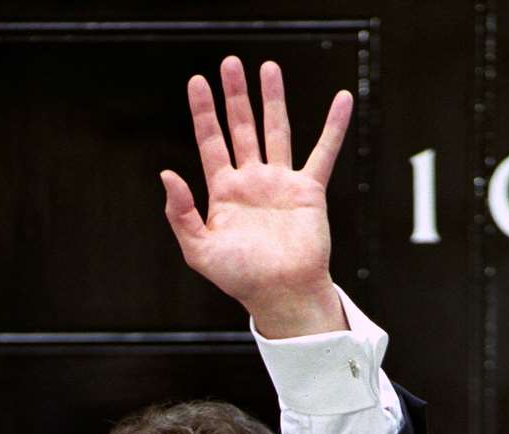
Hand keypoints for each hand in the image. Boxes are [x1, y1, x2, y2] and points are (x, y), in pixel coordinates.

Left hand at [161, 56, 351, 337]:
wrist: (282, 295)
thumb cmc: (241, 280)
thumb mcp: (199, 251)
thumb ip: (180, 214)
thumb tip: (167, 174)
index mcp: (224, 194)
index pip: (211, 142)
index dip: (204, 113)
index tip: (198, 82)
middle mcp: (252, 183)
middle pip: (242, 128)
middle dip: (236, 96)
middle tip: (231, 64)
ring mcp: (280, 184)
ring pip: (276, 130)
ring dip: (272, 99)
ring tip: (268, 67)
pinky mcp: (308, 191)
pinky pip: (323, 152)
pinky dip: (334, 126)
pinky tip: (341, 100)